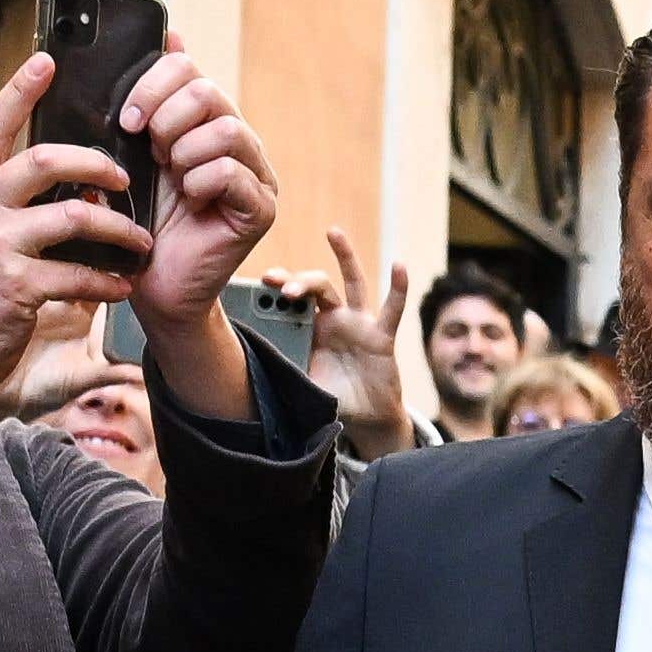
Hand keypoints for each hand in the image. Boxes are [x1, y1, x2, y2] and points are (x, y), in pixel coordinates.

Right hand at [0, 54, 151, 431]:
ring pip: (75, 217)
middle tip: (125, 176)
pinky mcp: (16, 288)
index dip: (22, 91)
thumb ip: (16, 209)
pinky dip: (110, 281)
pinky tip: (124, 287)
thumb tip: (77, 187)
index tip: (49, 61)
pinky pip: (80, 275)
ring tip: (140, 242)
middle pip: (46, 160)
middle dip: (97, 162)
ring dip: (119, 229)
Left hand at [115, 49, 273, 423]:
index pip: (190, 69)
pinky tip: (190, 203)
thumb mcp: (130, 154)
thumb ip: (145, 100)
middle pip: (209, 91)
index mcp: (205, 122)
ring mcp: (256, 175)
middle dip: (167, 117)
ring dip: (184, 152)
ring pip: (226, 128)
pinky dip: (200, 182)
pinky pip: (231, 171)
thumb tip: (171, 30)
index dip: (154, 84)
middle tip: (149, 151)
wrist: (150, 288)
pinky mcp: (261, 209)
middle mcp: (238, 143)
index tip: (129, 120)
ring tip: (171, 179)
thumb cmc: (136, 224)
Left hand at [279, 228, 414, 456]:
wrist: (365, 419)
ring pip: (352, 282)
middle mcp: (333, 318)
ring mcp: (358, 323)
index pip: (291, 300)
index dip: (276, 290)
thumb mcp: (302, 382)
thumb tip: (252, 362)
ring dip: (344, 256)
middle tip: (278, 287)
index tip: (259, 284)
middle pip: (315, 287)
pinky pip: (392, 308)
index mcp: (308, 327)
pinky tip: (399, 266)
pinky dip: (398, 287)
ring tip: (333, 232)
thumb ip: (286, 367)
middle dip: (298, 282)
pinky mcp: (382, 335)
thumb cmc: (332, 397)